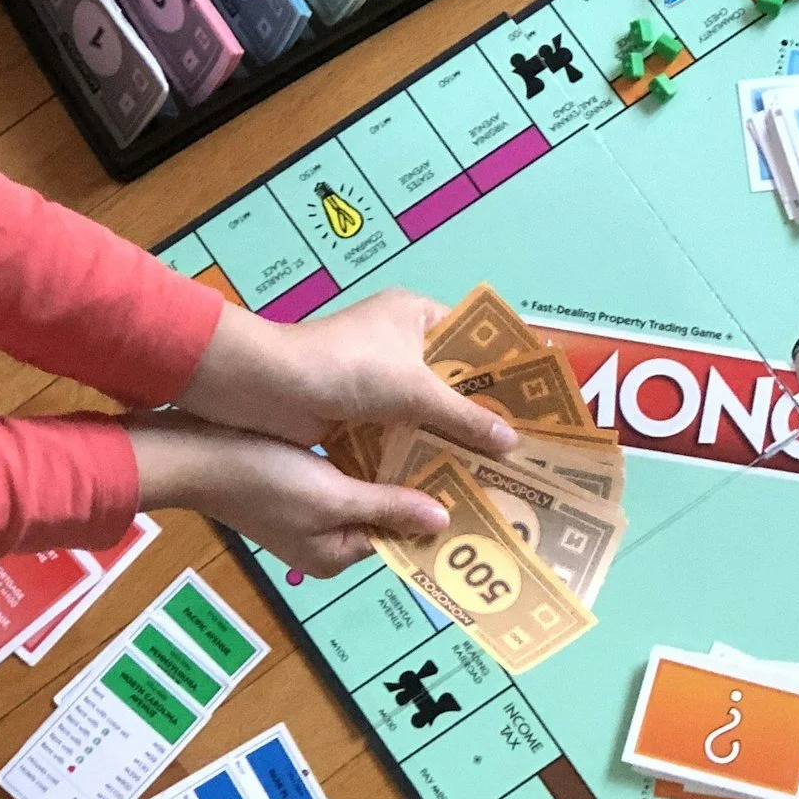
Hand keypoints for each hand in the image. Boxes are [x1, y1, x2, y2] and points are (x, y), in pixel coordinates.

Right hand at [129, 412, 455, 575]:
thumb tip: (442, 523)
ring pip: (370, 490)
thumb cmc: (264, 478)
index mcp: (336, 555)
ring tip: (442, 437)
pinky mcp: (299, 483)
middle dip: (420, 487)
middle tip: (468, 456)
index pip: (401, 538)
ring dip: (397, 467)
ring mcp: (311, 512)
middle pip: (387, 514)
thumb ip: (387, 506)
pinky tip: (397, 427)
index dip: (436, 512)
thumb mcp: (333, 495)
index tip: (475, 486)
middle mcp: (326, 541)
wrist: (193, 453)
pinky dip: (370, 456)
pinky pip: (348, 474)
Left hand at [177, 288, 515, 455]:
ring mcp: (377, 381)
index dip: (503, 372)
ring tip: (493, 474)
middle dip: (480, 416)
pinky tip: (448, 482)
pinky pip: (400, 435)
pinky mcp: (358, 413)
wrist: (263, 388)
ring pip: (426, 414)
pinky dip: (419, 455)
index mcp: (416, 316)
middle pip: (453, 383)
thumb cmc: (344, 367)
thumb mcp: (414, 391)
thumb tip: (511, 444)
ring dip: (449, 441)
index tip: (535, 405)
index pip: (474, 340)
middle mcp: (400, 344)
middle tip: (521, 450)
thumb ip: (464, 418)